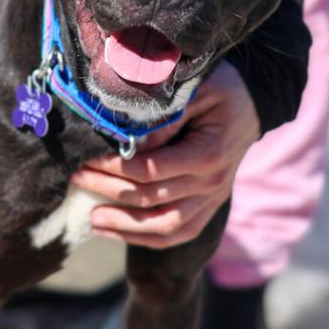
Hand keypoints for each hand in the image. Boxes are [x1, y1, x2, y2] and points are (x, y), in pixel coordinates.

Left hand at [71, 61, 260, 248]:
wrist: (252, 106)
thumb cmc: (220, 90)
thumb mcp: (195, 89)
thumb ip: (165, 117)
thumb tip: (129, 143)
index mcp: (208, 154)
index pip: (152, 169)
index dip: (114, 168)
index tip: (87, 158)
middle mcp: (212, 184)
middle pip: (151, 198)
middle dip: (108, 189)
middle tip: (75, 177)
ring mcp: (211, 200)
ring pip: (164, 226)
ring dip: (124, 225)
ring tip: (91, 219)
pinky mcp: (207, 209)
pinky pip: (177, 234)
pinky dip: (144, 238)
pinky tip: (113, 231)